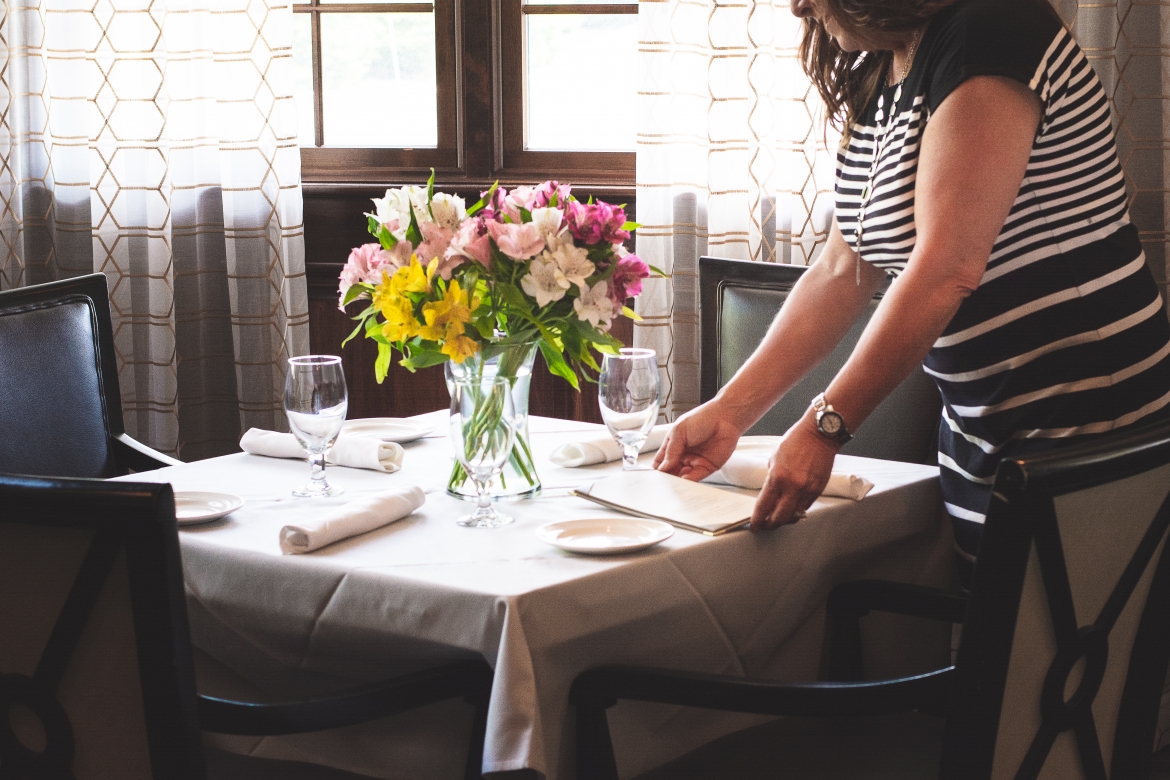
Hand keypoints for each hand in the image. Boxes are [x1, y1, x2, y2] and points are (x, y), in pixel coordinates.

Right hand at [653, 402, 742, 481]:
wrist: (725, 418)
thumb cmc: (703, 418)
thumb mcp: (679, 431)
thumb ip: (671, 450)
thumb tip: (663, 467)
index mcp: (673, 444)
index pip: (661, 460)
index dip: (657, 468)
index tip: (654, 476)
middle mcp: (683, 454)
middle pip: (671, 470)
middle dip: (667, 477)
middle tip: (662, 482)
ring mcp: (695, 461)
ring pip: (682, 475)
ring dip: (677, 480)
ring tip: (673, 483)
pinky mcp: (707, 467)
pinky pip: (696, 476)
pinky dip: (690, 480)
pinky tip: (684, 480)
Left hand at [750, 415, 836, 530]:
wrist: (819, 434)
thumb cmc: (796, 441)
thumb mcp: (775, 458)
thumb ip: (773, 476)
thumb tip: (772, 491)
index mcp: (777, 477)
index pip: (764, 506)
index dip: (758, 519)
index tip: (755, 525)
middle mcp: (793, 486)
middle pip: (780, 517)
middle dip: (770, 524)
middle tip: (766, 526)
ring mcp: (807, 489)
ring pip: (795, 515)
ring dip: (785, 519)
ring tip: (779, 519)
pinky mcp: (818, 489)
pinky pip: (806, 507)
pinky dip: (798, 510)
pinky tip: (793, 509)